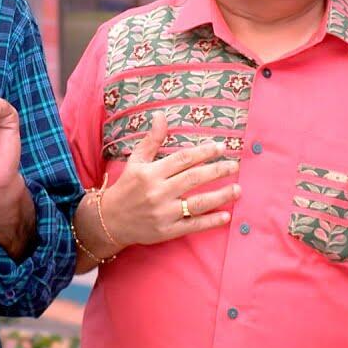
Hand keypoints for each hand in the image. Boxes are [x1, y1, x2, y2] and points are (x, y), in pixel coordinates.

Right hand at [99, 112, 238, 246]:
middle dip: (217, 171)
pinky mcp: (167, 231)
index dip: (203, 152)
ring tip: (238, 189)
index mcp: (151, 173)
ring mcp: (163, 213)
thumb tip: (161, 115)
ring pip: (197, 203)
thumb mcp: (135, 161)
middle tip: (235, 166)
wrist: (110, 220)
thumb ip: (151, 140)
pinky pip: (193, 225)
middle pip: (193, 179)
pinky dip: (210, 221)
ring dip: (220, 196)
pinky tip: (226, 215)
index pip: (183, 159)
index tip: (221, 147)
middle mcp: (158, 192)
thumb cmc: (126, 187)